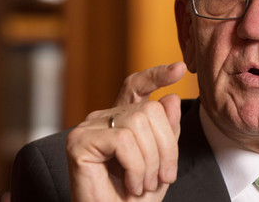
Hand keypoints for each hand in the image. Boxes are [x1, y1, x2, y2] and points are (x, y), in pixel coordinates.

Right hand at [66, 62, 186, 200]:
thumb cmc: (135, 198)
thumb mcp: (162, 162)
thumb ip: (167, 131)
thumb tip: (171, 98)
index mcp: (121, 119)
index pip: (136, 86)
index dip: (156, 75)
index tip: (179, 69)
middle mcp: (103, 118)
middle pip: (150, 109)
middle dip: (166, 147)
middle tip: (162, 178)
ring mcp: (89, 128)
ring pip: (138, 123)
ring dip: (151, 162)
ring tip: (145, 185)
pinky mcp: (78, 142)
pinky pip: (123, 140)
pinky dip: (136, 166)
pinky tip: (131, 184)